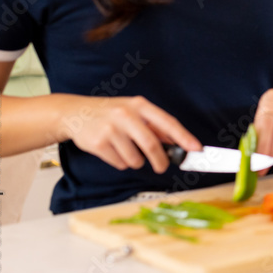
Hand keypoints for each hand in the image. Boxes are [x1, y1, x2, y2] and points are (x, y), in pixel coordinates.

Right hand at [66, 96, 201, 173]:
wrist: (76, 113)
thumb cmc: (110, 113)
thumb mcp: (134, 111)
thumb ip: (155, 126)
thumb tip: (177, 143)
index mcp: (139, 105)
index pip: (167, 122)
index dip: (183, 137)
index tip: (196, 148)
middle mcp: (125, 115)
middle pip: (151, 144)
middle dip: (160, 160)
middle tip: (163, 167)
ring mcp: (110, 129)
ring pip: (134, 158)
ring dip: (136, 161)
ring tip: (129, 152)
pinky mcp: (98, 143)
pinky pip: (119, 163)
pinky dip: (122, 163)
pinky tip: (114, 151)